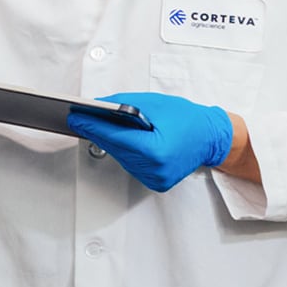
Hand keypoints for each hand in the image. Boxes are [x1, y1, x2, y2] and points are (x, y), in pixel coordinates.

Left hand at [67, 91, 234, 192]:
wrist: (212, 137)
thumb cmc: (188, 119)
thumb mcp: (154, 104)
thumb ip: (122, 106)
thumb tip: (95, 107)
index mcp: (156, 150)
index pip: (115, 137)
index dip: (92, 126)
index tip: (74, 118)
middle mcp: (155, 169)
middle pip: (115, 148)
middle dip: (96, 132)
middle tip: (78, 119)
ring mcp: (156, 178)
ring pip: (120, 157)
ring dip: (108, 142)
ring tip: (92, 126)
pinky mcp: (156, 182)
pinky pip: (131, 164)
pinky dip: (122, 151)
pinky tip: (113, 139)